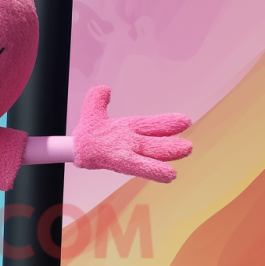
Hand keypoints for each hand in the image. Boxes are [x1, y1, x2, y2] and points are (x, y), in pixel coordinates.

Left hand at [73, 86, 192, 182]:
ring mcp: (127, 152)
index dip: (166, 123)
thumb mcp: (92, 111)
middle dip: (171, 143)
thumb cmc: (89, 133)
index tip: (185, 121)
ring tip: (185, 151)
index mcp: (129, 127)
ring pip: (150, 153)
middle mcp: (132, 141)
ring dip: (166, 154)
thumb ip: (96, 99)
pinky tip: (169, 176)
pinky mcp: (119, 161)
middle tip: (188, 146)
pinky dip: (153, 170)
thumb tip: (105, 89)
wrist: (76, 147)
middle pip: (155, 141)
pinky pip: (138, 166)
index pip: (150, 124)